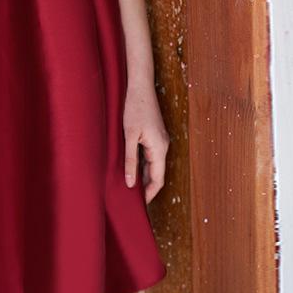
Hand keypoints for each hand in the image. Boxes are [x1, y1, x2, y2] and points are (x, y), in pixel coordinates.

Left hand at [122, 76, 169, 203]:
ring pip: (153, 164)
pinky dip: (143, 163)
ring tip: (129, 184)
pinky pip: (151, 155)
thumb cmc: (135, 109)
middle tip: (131, 197)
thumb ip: (130, 160)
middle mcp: (163, 146)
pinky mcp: (155, 135)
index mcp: (159, 149)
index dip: (150, 194)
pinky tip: (131, 166)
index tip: (140, 205)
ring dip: (143, 175)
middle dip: (146, 186)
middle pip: (156, 173)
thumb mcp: (129, 136)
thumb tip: (130, 183)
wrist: (140, 87)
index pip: (158, 179)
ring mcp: (160, 140)